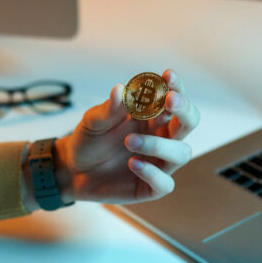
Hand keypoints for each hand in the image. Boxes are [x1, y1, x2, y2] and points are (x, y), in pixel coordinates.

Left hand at [54, 69, 199, 204]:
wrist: (72, 170)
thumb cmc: (88, 140)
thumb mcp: (93, 121)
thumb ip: (108, 109)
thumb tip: (120, 89)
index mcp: (151, 117)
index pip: (173, 98)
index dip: (176, 86)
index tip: (168, 75)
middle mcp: (160, 138)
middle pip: (189, 122)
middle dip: (184, 110)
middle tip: (169, 101)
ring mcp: (159, 163)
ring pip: (181, 153)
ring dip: (159, 145)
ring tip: (129, 141)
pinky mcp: (150, 187)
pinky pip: (165, 183)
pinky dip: (152, 173)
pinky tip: (132, 163)